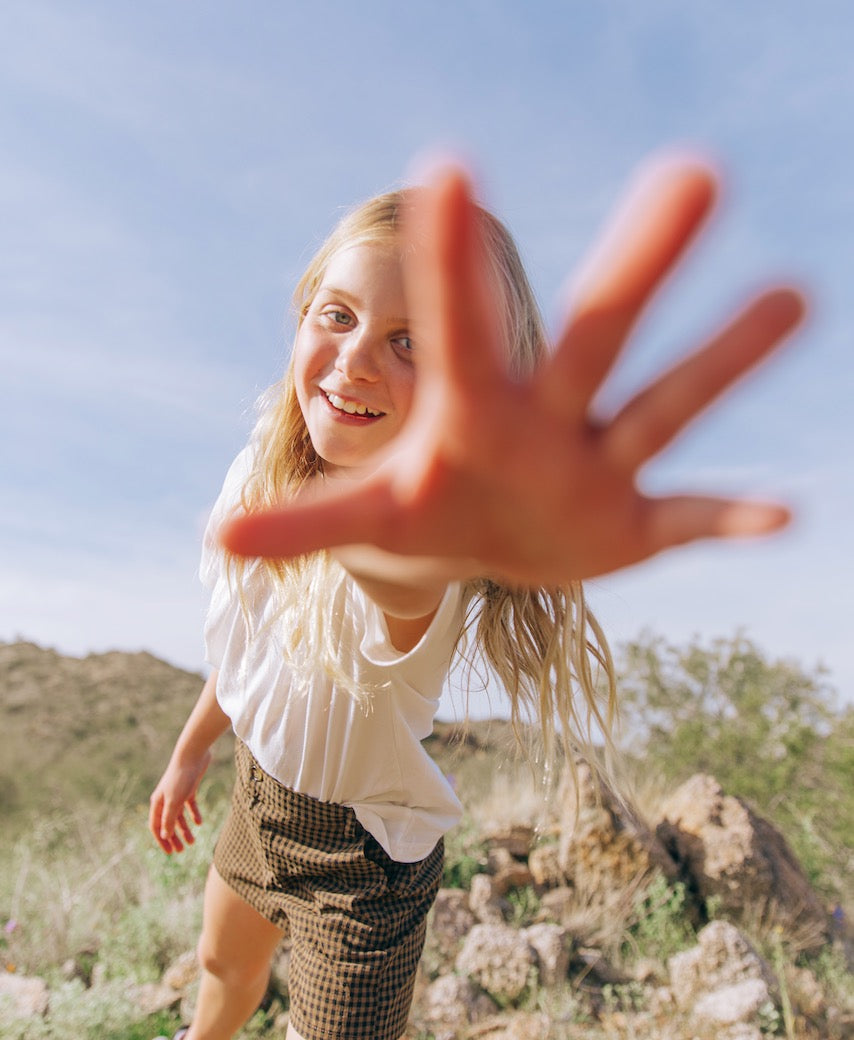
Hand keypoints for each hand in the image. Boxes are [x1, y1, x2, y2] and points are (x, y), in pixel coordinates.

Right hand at [149, 751, 210, 854]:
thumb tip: (164, 836)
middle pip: (167, 823)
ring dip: (184, 830)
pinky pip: (190, 806)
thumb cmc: (181, 777)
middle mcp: (165, 799)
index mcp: (158, 803)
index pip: (156, 826)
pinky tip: (200, 823)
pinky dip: (194, 815)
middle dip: (173, 838)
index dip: (162, 840)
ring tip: (193, 842)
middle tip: (181, 851)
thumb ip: (169, 819)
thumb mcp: (175, 801)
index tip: (169, 852)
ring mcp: (177, 794)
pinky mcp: (189, 789)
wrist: (193, 754)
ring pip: (179, 816)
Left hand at [221, 157, 804, 585]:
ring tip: (795, 295)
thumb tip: (216, 542)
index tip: (448, 168)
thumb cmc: (433, 508)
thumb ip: (308, 524)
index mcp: (475, 409)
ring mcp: (600, 464)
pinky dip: (731, 519)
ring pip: (664, 406)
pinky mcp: (636, 525)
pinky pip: (691, 518)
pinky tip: (786, 513)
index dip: (452, 262)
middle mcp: (549, 417)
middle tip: (697, 172)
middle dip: (638, 266)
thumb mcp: (373, 517)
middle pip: (594, 337)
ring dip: (725, 360)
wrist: (494, 544)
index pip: (461, 326)